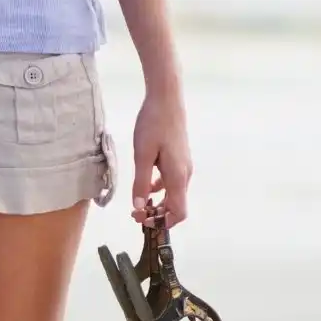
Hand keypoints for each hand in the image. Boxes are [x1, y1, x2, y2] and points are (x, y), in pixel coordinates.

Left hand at [130, 88, 192, 228]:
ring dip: (159, 203)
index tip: (144, 221)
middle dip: (158, 214)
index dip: (164, 222)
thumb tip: (139, 207)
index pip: (179, 212)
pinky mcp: (179, 158)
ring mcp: (184, 165)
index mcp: (177, 176)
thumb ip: (141, 183)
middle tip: (136, 214)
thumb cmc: (153, 124)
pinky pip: (171, 181)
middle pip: (177, 205)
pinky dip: (160, 189)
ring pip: (174, 194)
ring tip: (139, 203)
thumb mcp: (142, 155)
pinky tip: (146, 185)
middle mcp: (185, 174)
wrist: (166, 98)